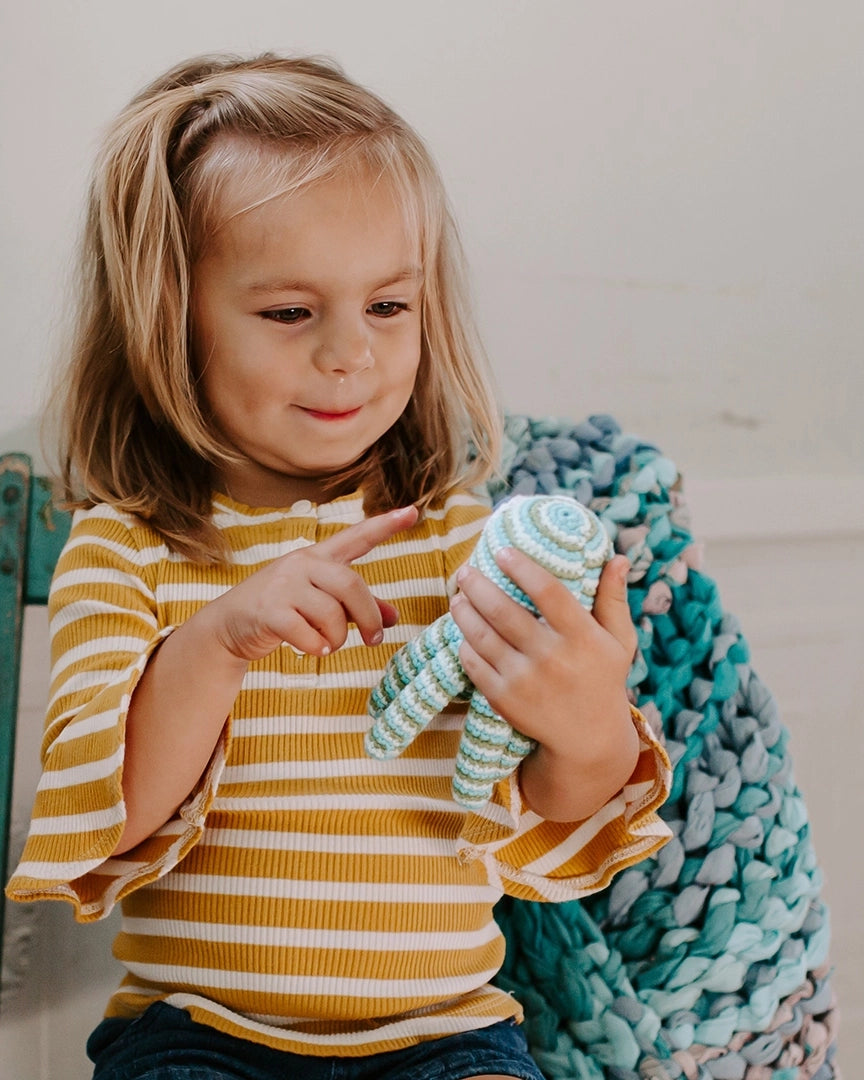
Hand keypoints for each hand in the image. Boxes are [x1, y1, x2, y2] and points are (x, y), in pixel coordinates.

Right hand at [204, 505, 418, 662]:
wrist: (228, 626)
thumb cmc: (281, 610)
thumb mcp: (319, 603)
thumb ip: (355, 607)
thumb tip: (393, 618)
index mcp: (317, 557)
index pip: (356, 537)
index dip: (385, 525)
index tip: (412, 512)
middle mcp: (301, 564)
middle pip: (351, 586)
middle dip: (369, 617)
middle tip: (375, 640)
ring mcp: (283, 585)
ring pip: (332, 613)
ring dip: (337, 638)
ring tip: (328, 644)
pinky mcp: (269, 610)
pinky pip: (308, 634)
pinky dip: (317, 648)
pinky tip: (312, 649)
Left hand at [449, 548, 638, 815]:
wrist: (588, 739)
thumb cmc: (602, 678)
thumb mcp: (618, 641)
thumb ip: (614, 599)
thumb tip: (616, 557)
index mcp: (582, 637)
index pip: (548, 592)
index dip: (522, 568)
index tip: (502, 550)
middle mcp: (552, 658)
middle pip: (504, 612)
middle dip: (478, 586)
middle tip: (465, 570)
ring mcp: (525, 681)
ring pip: (482, 636)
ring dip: (463, 611)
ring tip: (459, 595)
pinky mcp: (504, 700)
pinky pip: (474, 664)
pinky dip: (465, 643)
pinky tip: (463, 630)